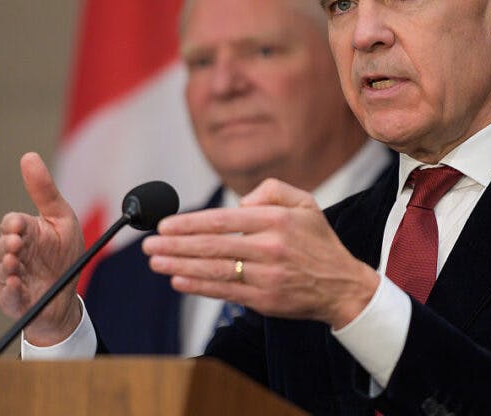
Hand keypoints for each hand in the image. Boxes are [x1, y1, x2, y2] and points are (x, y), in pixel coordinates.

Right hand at [0, 152, 84, 344]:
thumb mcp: (62, 218)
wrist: (68, 292)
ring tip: (14, 263)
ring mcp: (12, 277)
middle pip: (3, 247)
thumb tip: (28, 156)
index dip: (13, 224)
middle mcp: (15, 254)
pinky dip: (9, 292)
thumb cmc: (64, 252)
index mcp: (26, 233)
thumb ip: (45, 191)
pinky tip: (15, 285)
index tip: (18, 224)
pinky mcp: (16, 300)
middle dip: (8, 245)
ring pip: (2, 271)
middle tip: (16, 244)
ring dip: (7, 267)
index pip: (12, 224)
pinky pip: (8, 297)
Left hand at [143, 178, 378, 328]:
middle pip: (213, 246)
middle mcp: (270, 248)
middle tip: (149, 244)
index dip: (190, 223)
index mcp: (277, 221)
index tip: (165, 225)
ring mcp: (266, 276)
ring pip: (214, 269)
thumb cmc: (318, 242)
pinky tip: (178, 279)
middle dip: (175, 245)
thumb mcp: (306, 203)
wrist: (341, 286)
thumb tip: (241, 201)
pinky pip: (224, 291)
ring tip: (155, 261)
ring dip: (179, 265)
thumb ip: (273, 190)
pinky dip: (198, 286)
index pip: (223, 220)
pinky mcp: (264, 299)